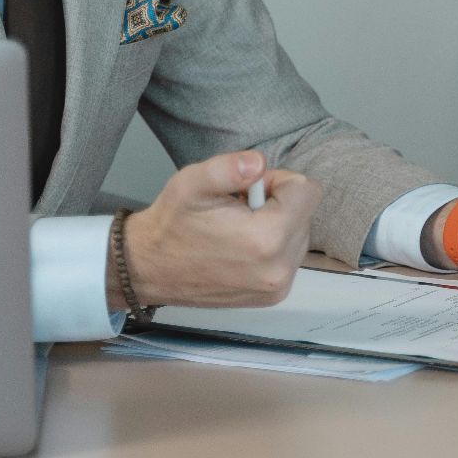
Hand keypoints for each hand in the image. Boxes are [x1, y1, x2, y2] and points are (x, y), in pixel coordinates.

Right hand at [112, 150, 322, 309]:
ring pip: (300, 233)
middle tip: (238, 210)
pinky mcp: (274, 295)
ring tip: (237, 229)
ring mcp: (278, 286)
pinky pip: (290, 255)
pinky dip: (272, 245)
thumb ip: (229, 167)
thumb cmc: (172, 225)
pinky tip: (240, 246)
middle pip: (305, 212)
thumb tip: (259, 162)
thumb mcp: (192, 184)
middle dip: (277, 203)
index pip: (307, 190)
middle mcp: (279, 268)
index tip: (248, 190)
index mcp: (267, 238)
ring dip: (276, 224)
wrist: (149, 269)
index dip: (277, 181)